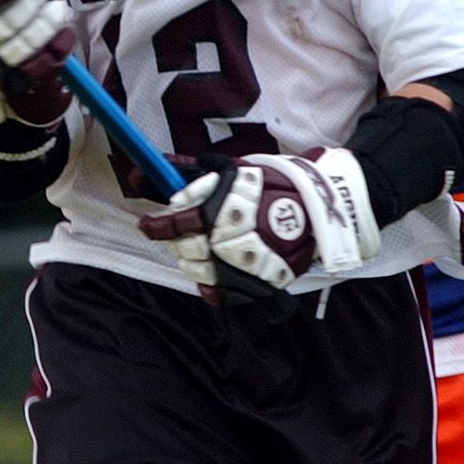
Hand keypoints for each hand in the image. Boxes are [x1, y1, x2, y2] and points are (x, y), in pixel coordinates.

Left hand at [138, 149, 379, 304]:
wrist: (317, 209)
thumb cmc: (271, 185)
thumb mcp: (230, 170)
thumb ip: (189, 174)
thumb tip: (146, 169)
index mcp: (218, 213)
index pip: (174, 225)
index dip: (157, 226)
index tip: (148, 225)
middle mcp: (225, 243)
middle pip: (184, 250)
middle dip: (177, 241)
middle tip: (181, 233)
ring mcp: (239, 267)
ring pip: (197, 271)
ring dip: (192, 259)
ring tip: (204, 247)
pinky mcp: (253, 286)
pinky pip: (219, 293)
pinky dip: (212, 284)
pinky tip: (216, 269)